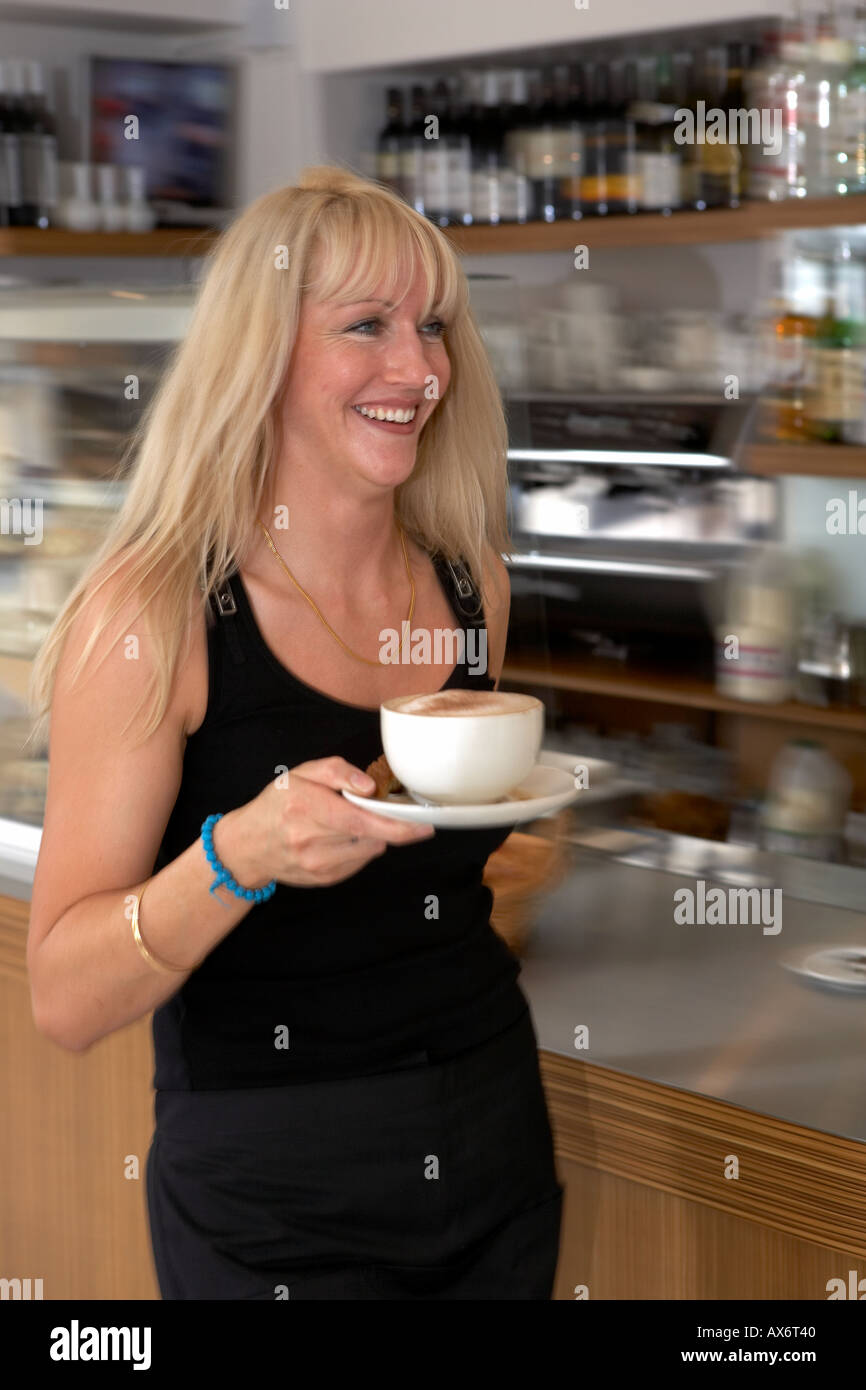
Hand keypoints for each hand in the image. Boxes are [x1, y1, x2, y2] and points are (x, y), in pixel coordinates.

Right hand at [224, 756, 434, 887]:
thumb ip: (336, 771)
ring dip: (372, 836)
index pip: (361, 820)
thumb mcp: (300, 773)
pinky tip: (341, 839)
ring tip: (349, 822)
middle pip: (371, 837)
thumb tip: (369, 786)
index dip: (397, 825)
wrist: (248, 845)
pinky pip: (359, 862)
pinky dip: (359, 848)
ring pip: (370, 850)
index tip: (425, 823)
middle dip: (391, 825)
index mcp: (305, 806)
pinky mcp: (324, 880)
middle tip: (401, 815)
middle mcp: (310, 840)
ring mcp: (317, 865)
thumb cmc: (277, 803)